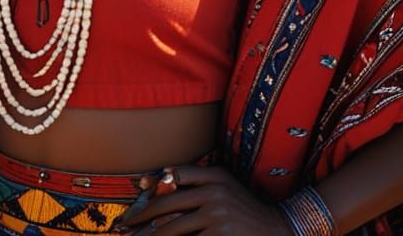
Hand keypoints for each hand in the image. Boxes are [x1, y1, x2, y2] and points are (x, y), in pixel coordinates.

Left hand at [117, 165, 291, 234]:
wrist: (278, 229)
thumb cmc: (244, 209)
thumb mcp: (225, 186)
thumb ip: (198, 180)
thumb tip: (162, 176)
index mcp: (215, 176)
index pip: (176, 174)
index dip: (153, 187)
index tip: (135, 201)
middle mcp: (215, 192)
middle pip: (168, 204)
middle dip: (142, 218)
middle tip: (124, 227)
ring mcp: (217, 215)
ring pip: (173, 227)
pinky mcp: (220, 235)